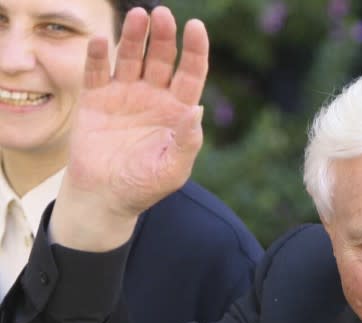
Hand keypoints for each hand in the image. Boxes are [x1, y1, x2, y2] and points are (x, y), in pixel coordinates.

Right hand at [52, 6, 208, 249]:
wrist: (105, 197)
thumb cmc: (144, 186)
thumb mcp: (173, 169)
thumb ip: (187, 142)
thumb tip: (198, 108)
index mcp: (176, 111)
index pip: (191, 74)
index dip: (195, 51)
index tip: (196, 27)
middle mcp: (152, 97)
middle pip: (161, 59)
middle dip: (163, 37)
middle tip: (162, 15)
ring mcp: (123, 95)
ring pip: (131, 57)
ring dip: (134, 37)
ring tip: (138, 16)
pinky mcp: (95, 99)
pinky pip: (97, 72)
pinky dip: (99, 56)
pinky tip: (103, 41)